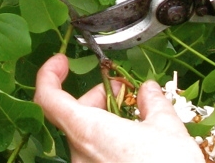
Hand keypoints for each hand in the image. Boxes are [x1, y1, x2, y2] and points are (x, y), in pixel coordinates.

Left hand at [34, 54, 203, 162]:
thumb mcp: (166, 127)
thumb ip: (153, 102)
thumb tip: (148, 89)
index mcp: (89, 131)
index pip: (48, 99)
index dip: (49, 75)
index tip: (61, 61)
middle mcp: (80, 154)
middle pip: (72, 115)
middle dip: (96, 97)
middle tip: (124, 91)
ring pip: (85, 135)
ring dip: (105, 119)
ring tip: (137, 116)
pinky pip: (94, 154)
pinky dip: (109, 139)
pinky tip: (136, 140)